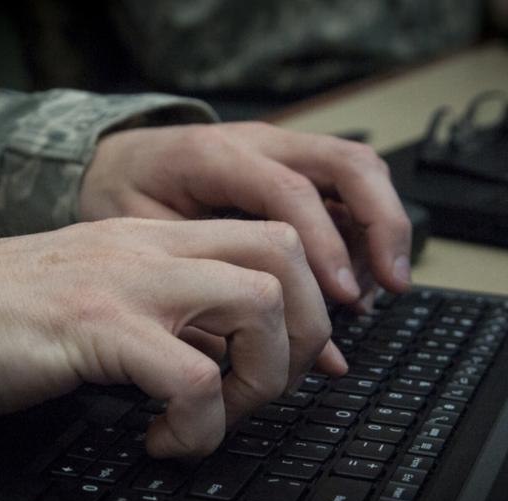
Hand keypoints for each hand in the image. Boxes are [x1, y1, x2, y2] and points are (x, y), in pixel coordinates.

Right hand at [0, 218, 345, 457]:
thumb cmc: (3, 313)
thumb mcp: (105, 293)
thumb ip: (169, 311)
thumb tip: (229, 356)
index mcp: (158, 238)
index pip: (274, 236)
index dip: (306, 300)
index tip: (290, 359)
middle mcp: (154, 248)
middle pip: (287, 254)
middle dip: (304, 332)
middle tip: (263, 388)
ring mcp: (127, 281)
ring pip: (260, 302)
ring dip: (260, 378)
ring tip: (216, 417)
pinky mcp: (96, 326)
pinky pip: (193, 377)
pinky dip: (199, 425)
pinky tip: (163, 440)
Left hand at [79, 122, 412, 306]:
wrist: (114, 161)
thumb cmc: (124, 201)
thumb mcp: (149, 248)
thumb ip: (209, 294)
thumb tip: (265, 348)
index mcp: (216, 157)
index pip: (290, 192)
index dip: (325, 246)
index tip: (344, 297)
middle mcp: (259, 144)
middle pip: (348, 163)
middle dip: (383, 223)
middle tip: (393, 281)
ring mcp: (282, 150)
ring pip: (360, 168)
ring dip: (383, 226)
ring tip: (379, 287)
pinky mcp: (294, 166)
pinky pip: (348, 187)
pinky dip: (365, 230)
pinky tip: (357, 277)